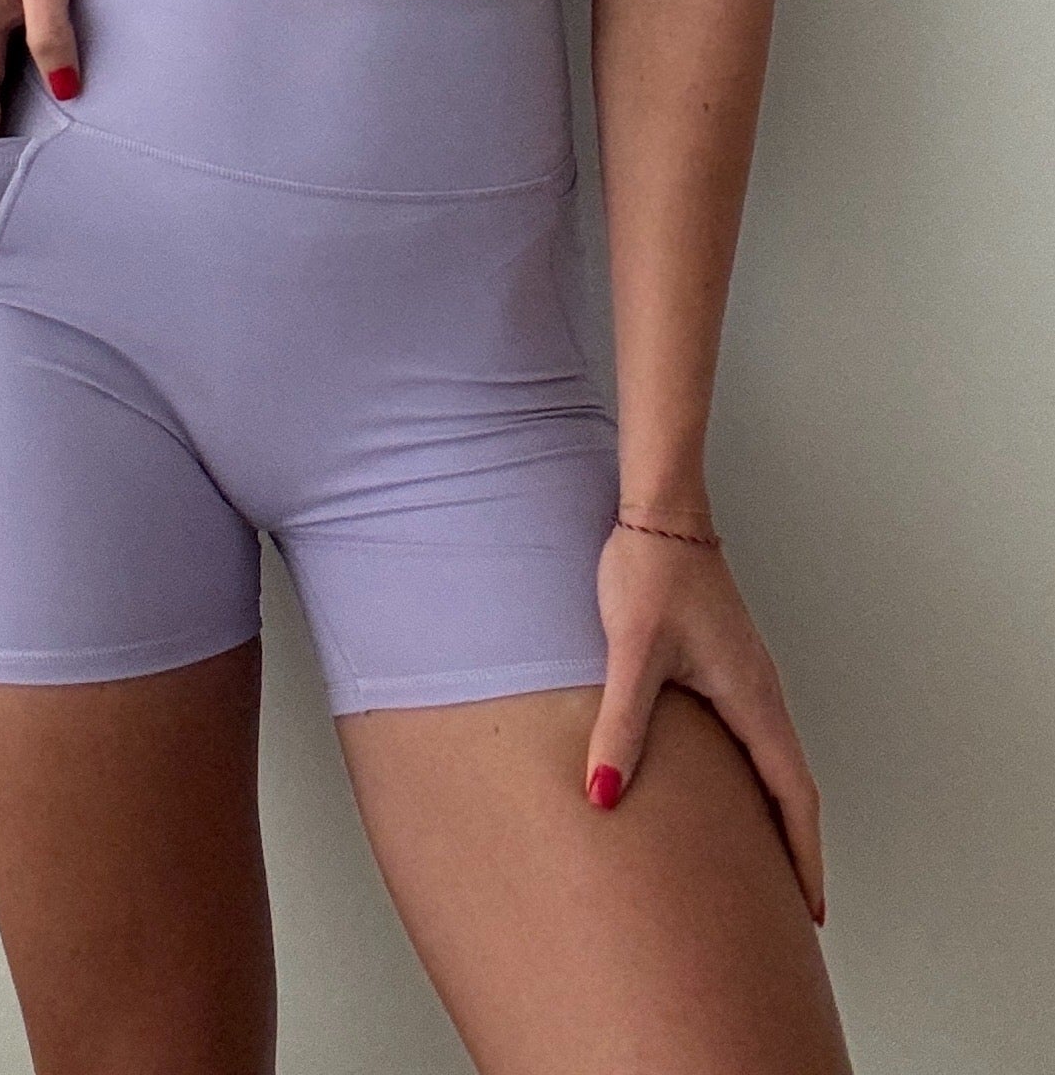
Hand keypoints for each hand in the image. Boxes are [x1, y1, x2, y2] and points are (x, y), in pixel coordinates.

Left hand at [584, 523, 825, 924]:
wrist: (659, 508)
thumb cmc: (650, 571)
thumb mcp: (632, 652)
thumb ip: (621, 725)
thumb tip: (604, 797)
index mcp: (752, 697)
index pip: (793, 795)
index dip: (804, 856)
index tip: (813, 911)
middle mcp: (761, 690)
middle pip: (793, 786)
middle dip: (798, 849)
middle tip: (796, 909)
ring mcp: (746, 675)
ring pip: (775, 761)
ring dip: (779, 814)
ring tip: (766, 865)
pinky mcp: (726, 661)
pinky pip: (755, 737)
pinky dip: (758, 779)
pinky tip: (729, 791)